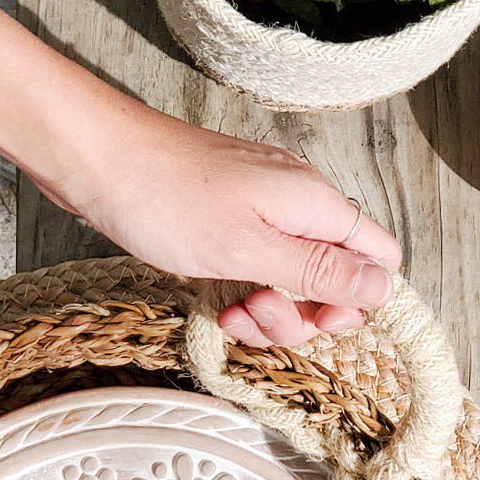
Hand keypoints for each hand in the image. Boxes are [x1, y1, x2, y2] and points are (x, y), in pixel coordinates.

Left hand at [77, 109, 401, 347]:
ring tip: (231, 314)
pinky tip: (217, 304)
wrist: (96, 158)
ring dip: (270, 312)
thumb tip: (382, 290)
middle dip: (304, 315)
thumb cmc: (165, 198)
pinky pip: (259, 269)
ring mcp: (265, 212)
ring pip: (295, 280)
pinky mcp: (232, 222)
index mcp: (316, 205)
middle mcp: (300, 205)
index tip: (315, 320)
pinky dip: (245, 294)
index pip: (380, 260)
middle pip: (337, 279)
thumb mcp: (248, 249)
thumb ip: (318, 272)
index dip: (359, 302)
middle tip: (257, 316)